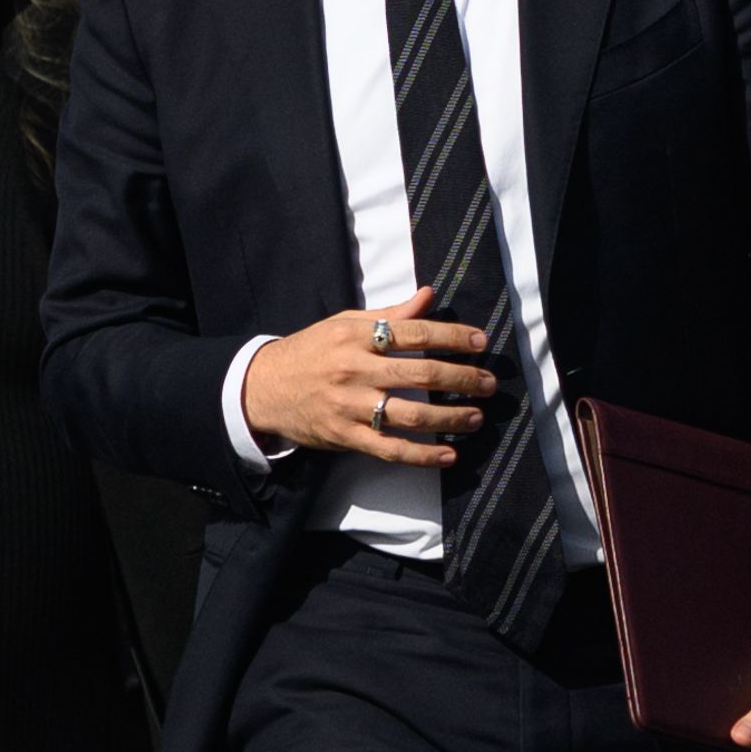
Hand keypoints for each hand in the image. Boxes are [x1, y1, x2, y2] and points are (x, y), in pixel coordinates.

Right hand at [239, 286, 499, 466]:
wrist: (261, 388)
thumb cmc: (310, 351)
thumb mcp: (344, 324)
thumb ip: (390, 314)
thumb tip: (428, 295)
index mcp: (356, 337)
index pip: (414, 333)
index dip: (452, 337)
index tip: (480, 343)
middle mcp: (355, 370)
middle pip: (420, 373)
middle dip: (461, 379)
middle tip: (489, 384)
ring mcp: (349, 406)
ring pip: (410, 414)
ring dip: (449, 418)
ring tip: (475, 417)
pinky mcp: (344, 436)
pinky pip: (389, 449)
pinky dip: (421, 455)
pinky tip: (448, 455)